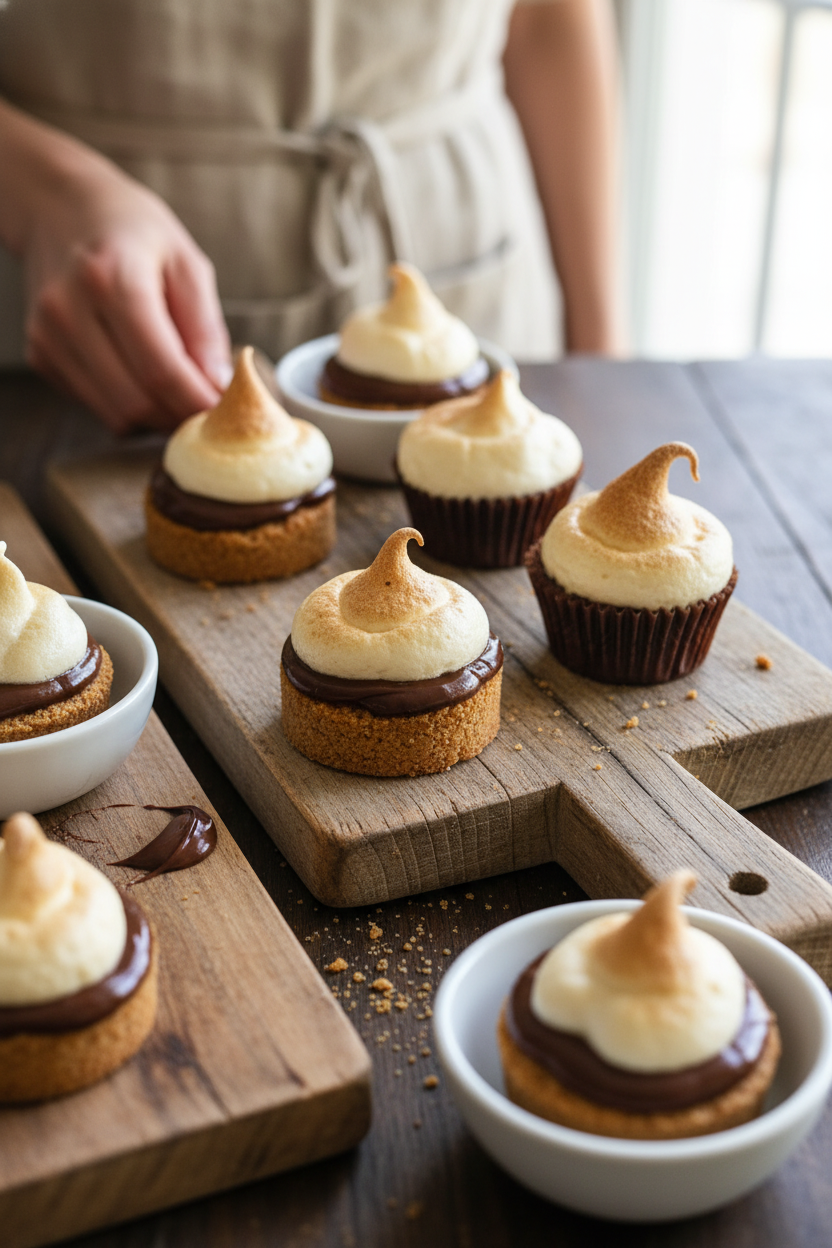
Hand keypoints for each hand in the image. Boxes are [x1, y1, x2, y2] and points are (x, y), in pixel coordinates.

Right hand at [3, 107, 230, 432]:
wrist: (59, 207)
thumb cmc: (133, 231)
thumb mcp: (185, 263)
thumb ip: (205, 327)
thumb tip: (219, 386)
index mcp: (111, 279)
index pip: (161, 370)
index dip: (198, 402)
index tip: (227, 412)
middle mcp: (69, 311)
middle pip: (136, 402)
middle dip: (180, 416)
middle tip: (208, 409)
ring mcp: (48, 336)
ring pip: (115, 414)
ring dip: (156, 417)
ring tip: (180, 393)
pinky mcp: (39, 354)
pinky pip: (96, 406)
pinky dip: (129, 406)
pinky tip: (143, 378)